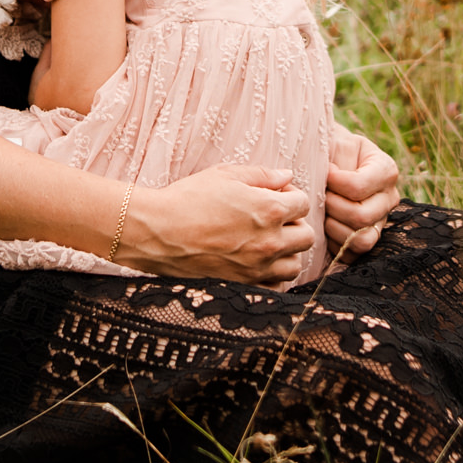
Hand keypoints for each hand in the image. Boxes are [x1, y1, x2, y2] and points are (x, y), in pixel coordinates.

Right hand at [123, 165, 311, 285]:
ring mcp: (258, 267)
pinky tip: (256, 263)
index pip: (304, 204)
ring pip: (295, 265)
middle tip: (271, 221)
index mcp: (270, 209)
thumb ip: (262, 175)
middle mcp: (270, 241)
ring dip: (287, 253)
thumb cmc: (187, 199)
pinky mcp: (244, 285)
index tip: (273, 197)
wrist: (156, 234)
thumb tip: (287, 176)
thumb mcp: (225, 175)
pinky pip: (276, 287)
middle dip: (294, 225)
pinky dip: (272, 276)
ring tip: (265, 243)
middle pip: (307, 236)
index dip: (290, 197)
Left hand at [323, 125, 398, 255]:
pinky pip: (354, 254)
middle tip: (319, 195)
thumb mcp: (336, 140)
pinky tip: (324, 228)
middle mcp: (390, 198)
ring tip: (321, 211)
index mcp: (386, 170)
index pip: (358, 187)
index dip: (334, 182)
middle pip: (361, 216)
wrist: (330, 161)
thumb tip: (329, 174)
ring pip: (361, 240)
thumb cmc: (331, 149)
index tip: (324, 172)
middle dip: (331, 206)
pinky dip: (335, 245)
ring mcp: (381, 221)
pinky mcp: (368, 239)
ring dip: (332, 227)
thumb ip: (336, 153)